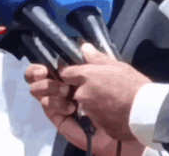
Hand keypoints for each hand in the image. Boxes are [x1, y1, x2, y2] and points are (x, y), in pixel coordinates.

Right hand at [25, 63, 146, 155]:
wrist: (133, 116)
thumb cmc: (123, 89)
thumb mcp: (110, 68)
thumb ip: (94, 59)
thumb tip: (83, 46)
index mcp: (79, 76)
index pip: (53, 67)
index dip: (44, 63)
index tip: (44, 62)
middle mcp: (68, 89)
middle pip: (40, 79)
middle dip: (35, 73)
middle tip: (43, 72)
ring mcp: (64, 105)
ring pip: (39, 93)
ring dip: (47, 87)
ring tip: (65, 91)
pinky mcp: (63, 121)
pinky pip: (48, 109)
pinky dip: (54, 103)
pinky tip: (70, 106)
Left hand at [57, 43, 151, 141]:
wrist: (147, 112)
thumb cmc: (133, 84)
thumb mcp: (117, 65)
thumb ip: (97, 58)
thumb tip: (84, 48)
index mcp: (86, 77)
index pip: (65, 73)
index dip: (71, 73)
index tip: (79, 74)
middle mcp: (82, 95)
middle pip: (76, 91)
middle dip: (85, 89)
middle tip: (103, 88)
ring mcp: (89, 112)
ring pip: (86, 105)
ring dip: (94, 103)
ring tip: (112, 101)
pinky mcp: (97, 126)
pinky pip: (96, 118)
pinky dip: (103, 115)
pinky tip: (116, 112)